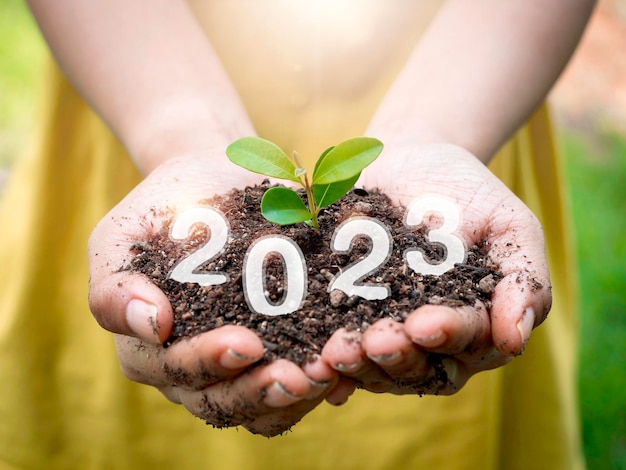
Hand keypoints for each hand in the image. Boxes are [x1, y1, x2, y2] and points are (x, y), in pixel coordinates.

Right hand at [88, 155, 341, 435]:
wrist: (215, 184)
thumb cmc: (165, 209)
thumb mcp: (123, 234)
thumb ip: (116, 283)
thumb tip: (150, 325)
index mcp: (148, 348)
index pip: (175, 370)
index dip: (208, 362)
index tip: (247, 343)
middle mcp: (190, 369)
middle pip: (221, 401)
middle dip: (259, 391)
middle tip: (298, 375)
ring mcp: (235, 368)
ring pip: (260, 408)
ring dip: (295, 399)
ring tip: (326, 375)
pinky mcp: (276, 355)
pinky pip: (294, 389)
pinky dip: (318, 387)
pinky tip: (342, 373)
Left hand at [321, 143, 550, 394]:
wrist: (413, 167)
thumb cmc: (470, 196)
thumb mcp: (509, 226)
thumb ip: (522, 279)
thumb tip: (515, 341)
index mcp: (477, 324)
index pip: (467, 339)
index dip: (447, 334)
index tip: (425, 323)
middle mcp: (432, 343)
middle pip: (418, 364)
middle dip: (397, 355)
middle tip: (375, 342)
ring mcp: (388, 334)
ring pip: (376, 364)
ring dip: (357, 364)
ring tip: (336, 353)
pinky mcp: (348, 322)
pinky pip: (337, 347)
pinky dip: (326, 362)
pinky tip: (312, 366)